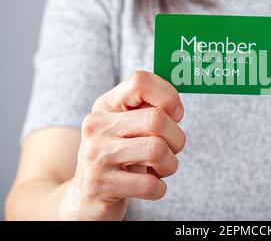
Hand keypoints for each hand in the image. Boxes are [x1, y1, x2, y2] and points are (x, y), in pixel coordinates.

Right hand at [58, 71, 184, 219]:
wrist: (85, 197)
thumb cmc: (119, 156)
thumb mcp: (128, 127)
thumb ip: (150, 109)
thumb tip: (175, 106)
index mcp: (106, 105)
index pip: (140, 81)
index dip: (168, 96)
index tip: (176, 114)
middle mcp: (96, 126)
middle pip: (157, 119)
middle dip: (177, 138)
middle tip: (172, 149)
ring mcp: (95, 155)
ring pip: (157, 150)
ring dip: (170, 164)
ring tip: (160, 169)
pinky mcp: (99, 185)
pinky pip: (150, 185)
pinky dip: (159, 188)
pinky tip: (150, 186)